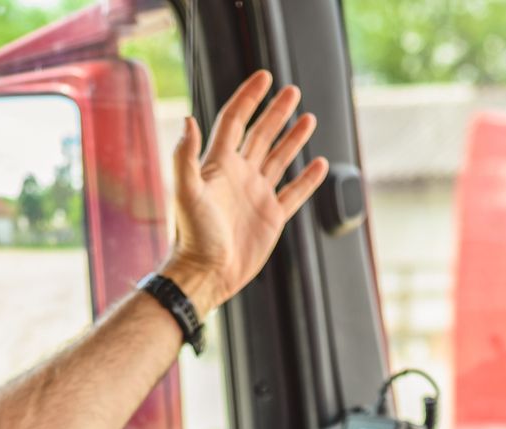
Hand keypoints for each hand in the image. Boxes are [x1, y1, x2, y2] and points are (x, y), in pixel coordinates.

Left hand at [161, 70, 329, 315]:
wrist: (206, 275)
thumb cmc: (192, 236)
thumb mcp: (186, 192)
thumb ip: (185, 156)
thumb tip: (188, 119)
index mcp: (219, 165)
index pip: (235, 121)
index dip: (248, 97)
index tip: (264, 76)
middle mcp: (239, 175)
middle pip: (260, 134)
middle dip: (276, 112)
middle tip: (292, 92)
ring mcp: (257, 195)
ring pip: (278, 158)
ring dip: (292, 138)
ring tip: (308, 118)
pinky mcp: (272, 217)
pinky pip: (294, 192)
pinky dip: (308, 179)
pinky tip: (319, 164)